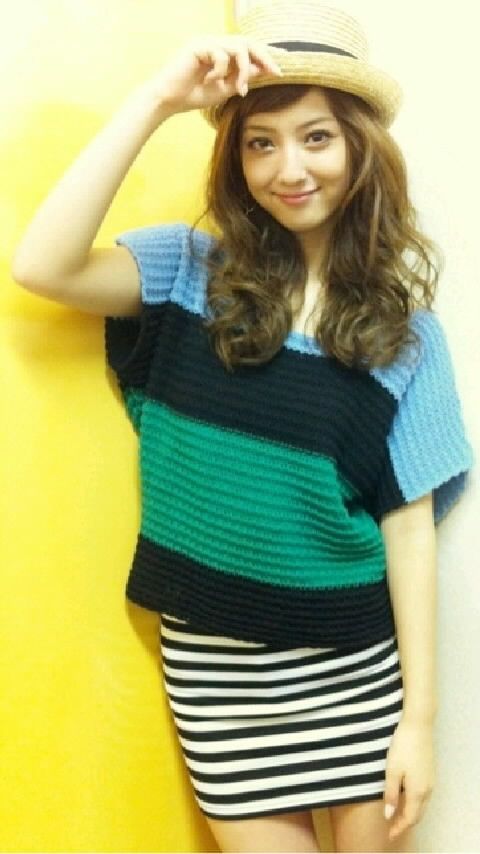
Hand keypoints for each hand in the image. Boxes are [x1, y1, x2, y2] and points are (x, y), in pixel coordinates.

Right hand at [142, 35, 285, 114]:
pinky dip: (221, 72)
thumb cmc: (193, 95)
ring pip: (237, 47)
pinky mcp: (198, 46)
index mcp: (221, 51)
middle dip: (264, 56)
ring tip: (239, 89)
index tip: (280, 70)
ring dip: (243, 70)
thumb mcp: (224, 88)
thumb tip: (261, 69)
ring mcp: (206, 42)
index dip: (265, 56)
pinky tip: (209, 82)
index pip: (248, 47)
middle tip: (275, 72)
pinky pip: (221, 55)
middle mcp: (214, 42)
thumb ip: (241, 78)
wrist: (168, 100)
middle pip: (247, 41)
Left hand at [384, 718, 435, 840]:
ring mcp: (431, 780)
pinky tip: (405, 798)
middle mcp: (428, 789)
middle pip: (418, 814)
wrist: (418, 725)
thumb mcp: (392, 771)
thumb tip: (389, 815)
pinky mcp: (430, 771)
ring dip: (410, 813)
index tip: (389, 835)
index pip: (410, 818)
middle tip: (392, 828)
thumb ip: (391, 794)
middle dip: (405, 823)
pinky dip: (414, 802)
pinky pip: (423, 795)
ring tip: (396, 815)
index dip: (399, 828)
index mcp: (418, 791)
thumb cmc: (402, 746)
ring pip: (421, 805)